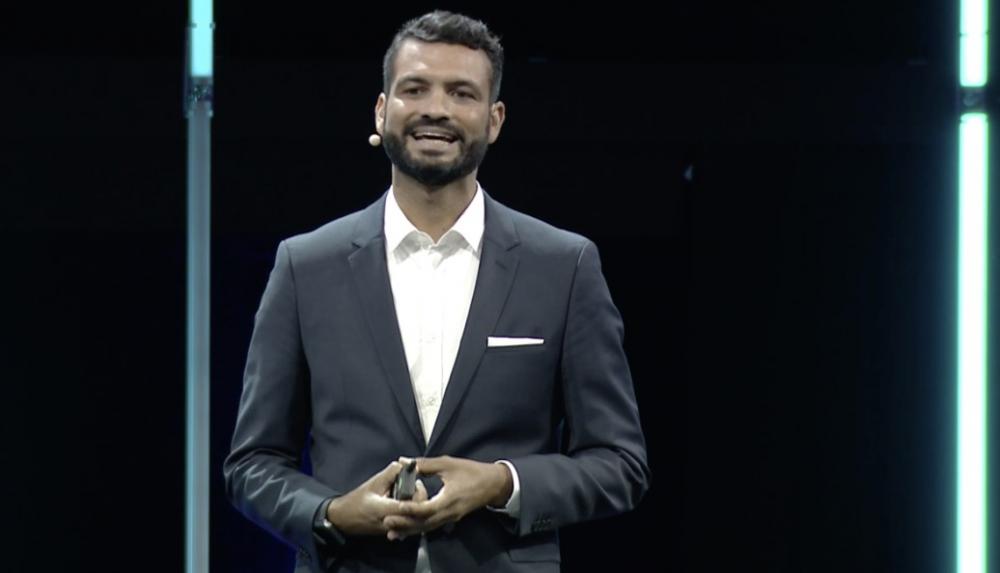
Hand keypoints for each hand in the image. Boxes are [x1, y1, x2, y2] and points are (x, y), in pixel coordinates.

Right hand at [325, 461, 427, 535]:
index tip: (417, 482)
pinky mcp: (395, 531)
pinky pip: (410, 521)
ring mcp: (395, 529)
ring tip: (412, 490)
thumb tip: (405, 465)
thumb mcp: (373, 483)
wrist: (344, 519)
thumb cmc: (357, 501)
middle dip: (420, 498)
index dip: (419, 493)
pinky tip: (406, 501)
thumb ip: (390, 473)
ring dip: (417, 504)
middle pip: (417, 513)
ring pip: (415, 518)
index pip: (411, 506)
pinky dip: (412, 510)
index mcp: (386, 511)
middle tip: (417, 484)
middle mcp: (393, 523)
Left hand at [382, 456, 511, 538]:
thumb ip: (426, 464)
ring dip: (409, 529)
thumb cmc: (471, 472)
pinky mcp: (450, 519)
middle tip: (386, 523)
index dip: (411, 509)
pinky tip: (407, 528)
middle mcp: (449, 513)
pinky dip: (418, 528)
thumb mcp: (448, 464)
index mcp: (449, 499)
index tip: (396, 507)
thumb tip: (405, 461)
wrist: (493, 485)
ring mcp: (450, 518)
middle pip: (424, 523)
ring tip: (391, 531)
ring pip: (427, 528)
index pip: (427, 509)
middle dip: (405, 524)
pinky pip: (432, 526)